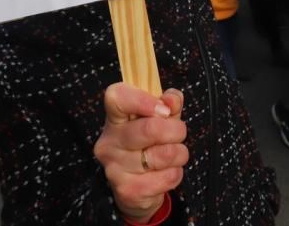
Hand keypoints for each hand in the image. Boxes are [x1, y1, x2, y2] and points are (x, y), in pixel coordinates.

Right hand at [93, 84, 187, 222]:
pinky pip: (168, 177)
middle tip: (178, 133)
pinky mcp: (127, 190)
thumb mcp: (160, 119)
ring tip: (173, 155)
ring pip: (164, 155)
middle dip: (176, 130)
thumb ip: (168, 104)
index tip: (164, 109)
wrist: (137, 188)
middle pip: (150, 128)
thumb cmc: (149, 145)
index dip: (143, 100)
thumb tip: (172, 99)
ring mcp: (115, 168)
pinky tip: (166, 172)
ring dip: (179, 153)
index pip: (116, 97)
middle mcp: (109, 142)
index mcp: (114, 118)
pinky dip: (176, 173)